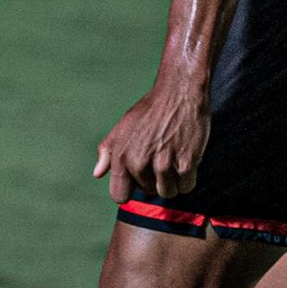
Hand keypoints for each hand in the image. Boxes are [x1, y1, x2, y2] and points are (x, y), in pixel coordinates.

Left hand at [92, 78, 210, 202]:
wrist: (179, 92)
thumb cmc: (151, 109)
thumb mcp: (123, 126)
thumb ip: (108, 151)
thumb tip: (97, 173)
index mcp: (121, 156)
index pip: (119, 196)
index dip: (131, 187)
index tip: (140, 176)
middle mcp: (139, 163)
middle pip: (149, 192)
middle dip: (156, 179)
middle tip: (161, 155)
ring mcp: (162, 165)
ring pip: (169, 192)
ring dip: (174, 180)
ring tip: (174, 157)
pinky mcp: (185, 164)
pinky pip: (186, 186)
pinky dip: (189, 176)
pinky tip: (186, 157)